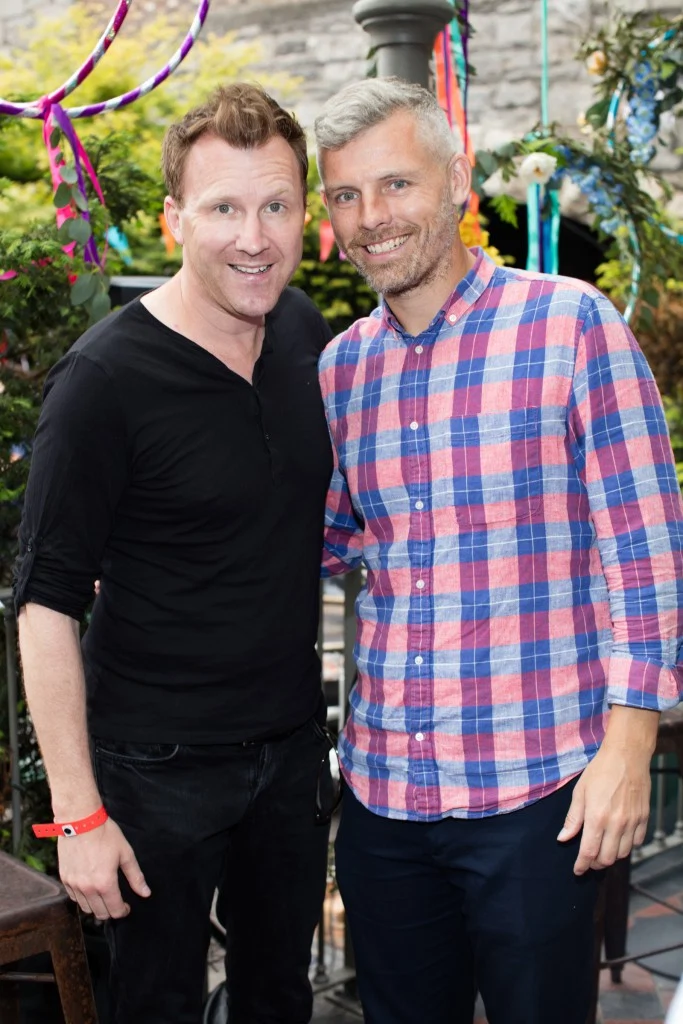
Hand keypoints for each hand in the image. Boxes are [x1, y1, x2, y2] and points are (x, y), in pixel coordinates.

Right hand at [58, 817, 150, 918]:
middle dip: (111, 911)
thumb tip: (145, 893)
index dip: (123, 911)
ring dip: (96, 906)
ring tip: (103, 895)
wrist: (80, 821)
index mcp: (105, 883)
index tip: (127, 906)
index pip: (115, 910)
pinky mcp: (64, 878)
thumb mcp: (125, 853)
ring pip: (85, 908)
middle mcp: (88, 888)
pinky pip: (74, 897)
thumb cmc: (105, 834)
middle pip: (100, 914)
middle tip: (116, 901)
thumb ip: (135, 876)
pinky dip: (83, 898)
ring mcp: (74, 884)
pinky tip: (90, 888)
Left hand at [557, 742, 650, 874]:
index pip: (589, 852)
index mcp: (597, 817)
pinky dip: (627, 846)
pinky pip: (637, 842)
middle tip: (589, 860)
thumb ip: (573, 818)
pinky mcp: (644, 818)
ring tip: (602, 849)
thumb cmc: (600, 771)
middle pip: (607, 858)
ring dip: (611, 856)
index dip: (582, 865)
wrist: (627, 756)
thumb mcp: (580, 791)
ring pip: (623, 854)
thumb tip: (563, 838)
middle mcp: (616, 823)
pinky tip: (619, 839)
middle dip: (596, 863)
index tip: (578, 870)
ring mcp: (632, 822)